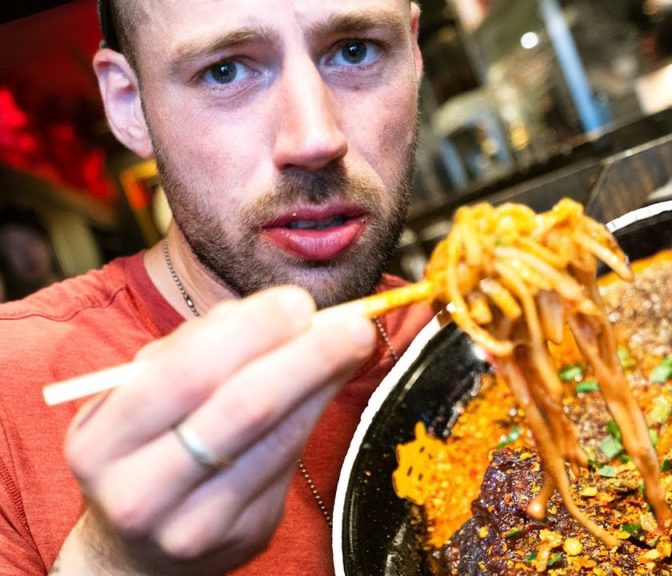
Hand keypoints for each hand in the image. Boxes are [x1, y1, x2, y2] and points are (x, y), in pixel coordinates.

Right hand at [54, 286, 375, 574]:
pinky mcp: (244, 535)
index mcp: (101, 443)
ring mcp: (196, 524)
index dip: (250, 332)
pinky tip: (331, 383)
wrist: (136, 550)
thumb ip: (197, 350)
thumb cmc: (146, 448)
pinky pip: (290, 463)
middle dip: (305, 356)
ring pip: (277, 439)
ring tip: (354, 343)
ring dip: (324, 382)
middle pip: (241, 410)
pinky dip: (316, 413)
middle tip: (348, 323)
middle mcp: (141, 493)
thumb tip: (278, 311)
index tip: (297, 302)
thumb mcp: (142, 397)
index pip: (184, 374)